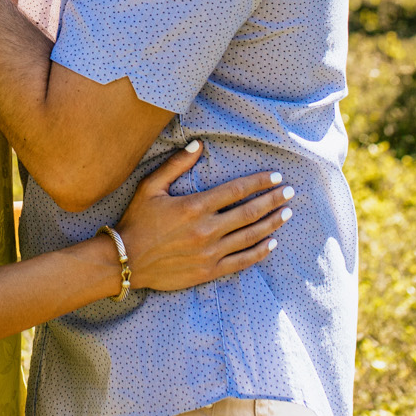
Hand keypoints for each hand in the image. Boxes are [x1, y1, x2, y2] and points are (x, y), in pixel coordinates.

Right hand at [112, 143, 290, 291]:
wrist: (125, 260)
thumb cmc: (136, 220)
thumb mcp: (150, 187)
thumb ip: (175, 165)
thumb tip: (198, 145)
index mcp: (194, 206)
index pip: (236, 190)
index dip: (259, 182)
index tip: (276, 176)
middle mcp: (206, 229)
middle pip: (249, 212)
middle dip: (273, 200)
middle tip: (290, 192)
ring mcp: (209, 252)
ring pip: (250, 236)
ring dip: (272, 223)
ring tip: (287, 213)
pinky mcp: (208, 271)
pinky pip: (242, 261)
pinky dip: (260, 251)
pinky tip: (271, 242)